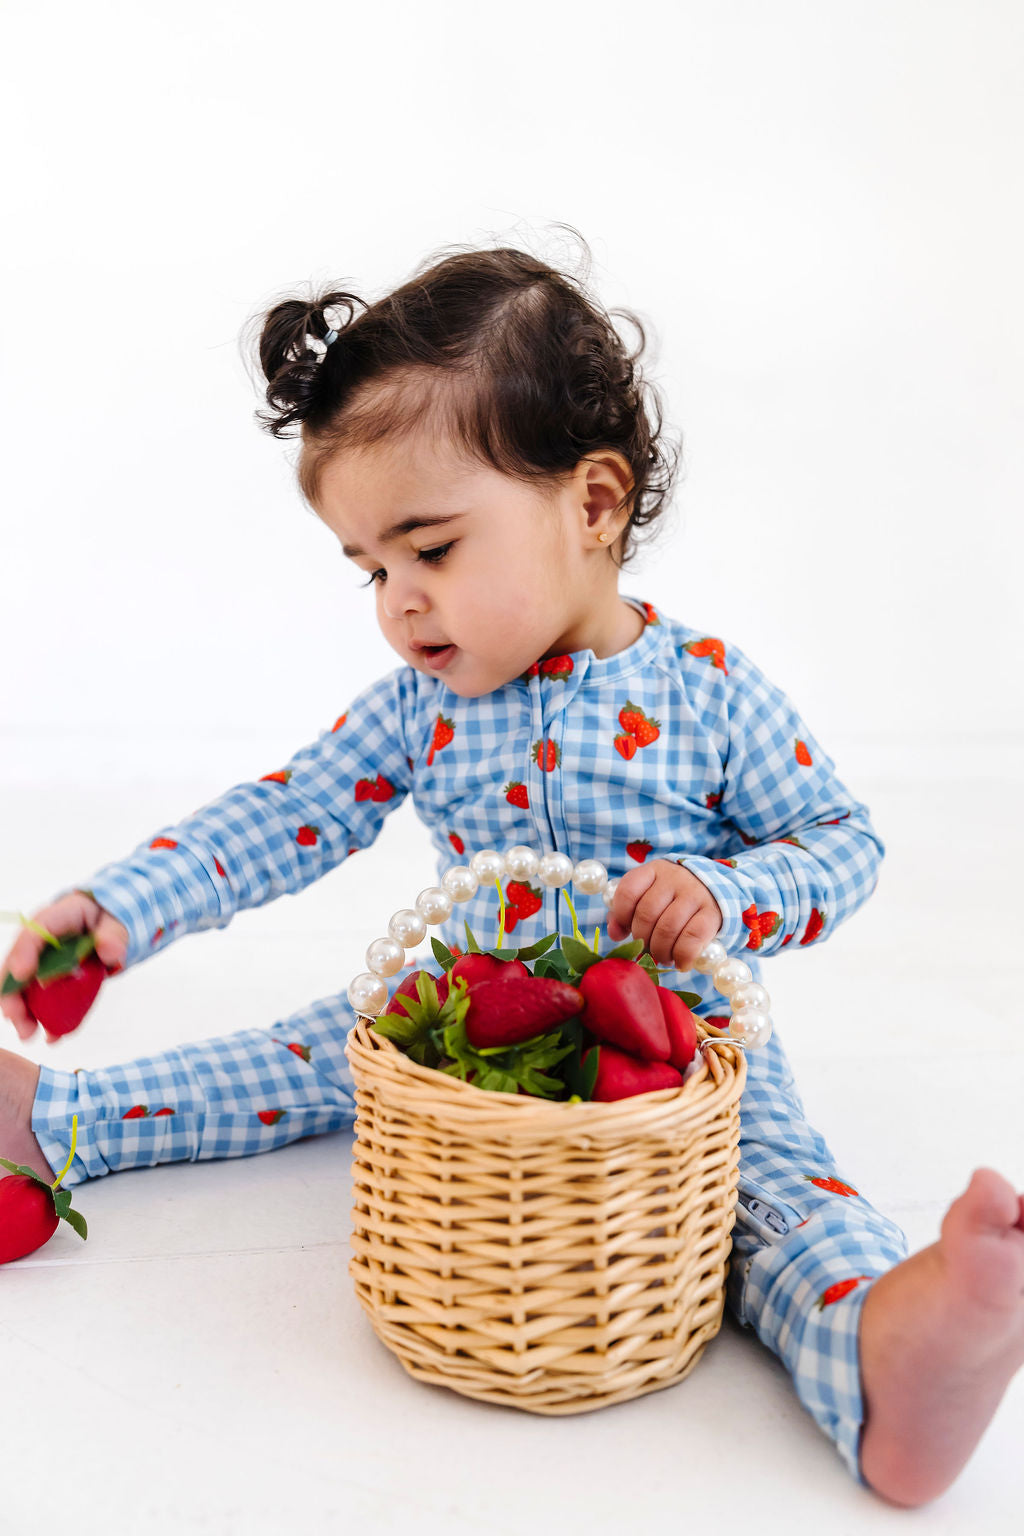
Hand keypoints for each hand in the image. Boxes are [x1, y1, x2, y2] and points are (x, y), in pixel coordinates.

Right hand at [0, 890, 127, 1043]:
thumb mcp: (115, 923)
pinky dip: (45, 1018)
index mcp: (55, 919)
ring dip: (23, 1012)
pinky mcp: (48, 981)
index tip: (22, 975)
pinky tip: (52, 1035)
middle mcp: (39, 942)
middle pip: (16, 964)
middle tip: (17, 1017)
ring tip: (29, 1034)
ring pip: (22, 987)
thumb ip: (113, 935)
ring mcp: (40, 962)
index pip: (35, 931)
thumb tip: (109, 950)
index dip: (24, 952)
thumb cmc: (105, 920)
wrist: (105, 928)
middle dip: (12, 993)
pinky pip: (41, 1000)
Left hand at [606, 859, 722, 972]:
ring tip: (663, 957)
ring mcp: (694, 894)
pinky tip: (680, 963)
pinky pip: (692, 938)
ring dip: (661, 951)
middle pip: (647, 914)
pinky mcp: (711, 913)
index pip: (628, 891)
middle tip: (647, 950)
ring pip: (668, 928)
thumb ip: (626, 912)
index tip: (626, 931)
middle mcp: (674, 878)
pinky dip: (682, 956)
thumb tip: (615, 933)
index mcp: (653, 871)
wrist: (714, 892)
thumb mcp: (648, 896)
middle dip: (643, 940)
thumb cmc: (672, 899)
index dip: (621, 916)